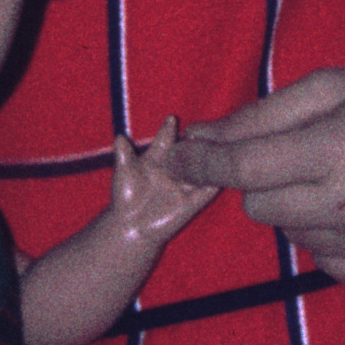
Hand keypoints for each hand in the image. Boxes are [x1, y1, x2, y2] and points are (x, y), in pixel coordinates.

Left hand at [109, 118, 220, 253]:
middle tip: (199, 131)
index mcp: (157, 159)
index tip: (171, 119)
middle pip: (187, 151)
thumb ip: (124, 156)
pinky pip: (208, 189)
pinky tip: (225, 171)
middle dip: (193, 141)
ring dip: (208, 158)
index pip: (165, 141)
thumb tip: (118, 137)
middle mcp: (174, 169)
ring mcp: (184, 185)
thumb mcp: (124, 174)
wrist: (131, 226)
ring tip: (216, 147)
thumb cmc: (125, 198)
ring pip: (201, 167)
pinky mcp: (193, 201)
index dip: (168, 130)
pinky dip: (217, 181)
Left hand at [171, 69, 344, 288]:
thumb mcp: (332, 88)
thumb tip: (194, 139)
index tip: (176, 159)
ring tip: (344, 180)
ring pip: (289, 236)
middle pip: (259, 209)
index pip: (246, 167)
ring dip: (300, 209)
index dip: (203, 164)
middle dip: (264, 183)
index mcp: (343, 146)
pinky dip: (328, 236)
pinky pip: (322, 261)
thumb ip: (259, 116)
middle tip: (304, 157)